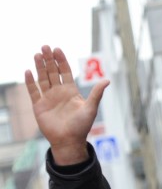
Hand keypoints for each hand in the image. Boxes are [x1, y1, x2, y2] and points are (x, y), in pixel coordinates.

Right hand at [25, 46, 107, 165]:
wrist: (69, 141)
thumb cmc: (82, 126)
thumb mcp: (90, 108)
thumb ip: (96, 93)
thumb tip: (107, 80)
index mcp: (71, 92)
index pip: (65, 72)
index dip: (61, 60)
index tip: (57, 49)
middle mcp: (59, 93)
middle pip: (52, 72)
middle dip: (49, 59)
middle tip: (45, 47)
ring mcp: (48, 98)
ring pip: (42, 78)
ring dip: (39, 67)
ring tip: (37, 54)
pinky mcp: (39, 106)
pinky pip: (33, 91)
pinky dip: (30, 82)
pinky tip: (28, 71)